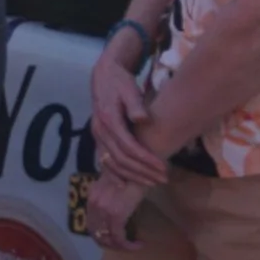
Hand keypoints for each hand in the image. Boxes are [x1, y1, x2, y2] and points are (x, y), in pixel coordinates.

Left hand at [82, 173, 142, 250]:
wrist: (140, 163)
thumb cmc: (134, 173)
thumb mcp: (118, 187)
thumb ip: (112, 199)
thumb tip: (117, 217)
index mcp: (92, 196)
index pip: (92, 223)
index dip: (103, 235)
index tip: (118, 239)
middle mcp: (94, 203)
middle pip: (96, 234)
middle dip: (111, 244)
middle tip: (126, 246)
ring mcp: (103, 209)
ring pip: (107, 239)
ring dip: (121, 247)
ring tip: (134, 245)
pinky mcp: (116, 214)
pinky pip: (119, 238)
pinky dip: (129, 245)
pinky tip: (139, 243)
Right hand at [89, 41, 167, 188]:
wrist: (104, 75)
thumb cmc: (121, 82)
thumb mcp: (130, 89)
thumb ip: (135, 105)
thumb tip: (142, 119)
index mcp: (109, 119)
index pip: (128, 147)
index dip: (146, 159)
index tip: (162, 167)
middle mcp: (100, 131)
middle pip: (121, 159)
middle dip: (142, 171)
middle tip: (162, 178)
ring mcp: (97, 136)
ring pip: (112, 164)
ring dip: (132, 176)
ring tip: (151, 182)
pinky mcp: (98, 139)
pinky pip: (105, 161)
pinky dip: (115, 174)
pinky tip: (126, 184)